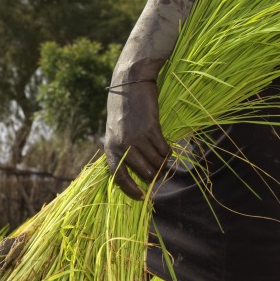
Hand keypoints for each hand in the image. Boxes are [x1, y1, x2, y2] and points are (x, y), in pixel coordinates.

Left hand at [104, 75, 169, 200]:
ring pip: (157, 162)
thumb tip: (137, 171)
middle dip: (154, 174)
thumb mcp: (116, 130)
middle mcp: (122, 145)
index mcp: (110, 147)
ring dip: (163, 162)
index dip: (130, 189)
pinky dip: (169, 152)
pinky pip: (164, 150)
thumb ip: (122, 149)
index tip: (141, 197)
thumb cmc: (123, 108)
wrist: (130, 83)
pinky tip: (168, 147)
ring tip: (164, 156)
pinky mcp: (151, 129)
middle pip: (144, 172)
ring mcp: (137, 137)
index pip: (119, 176)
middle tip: (160, 170)